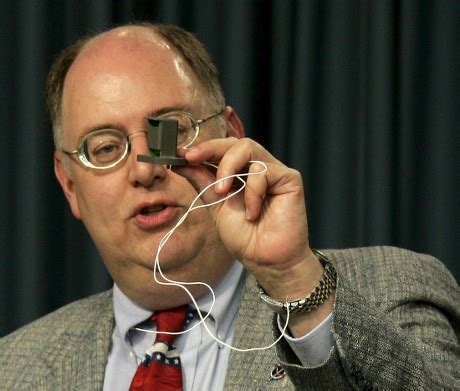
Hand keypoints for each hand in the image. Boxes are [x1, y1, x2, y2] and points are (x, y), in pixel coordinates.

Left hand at [174, 137, 321, 300]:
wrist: (265, 260)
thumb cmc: (244, 236)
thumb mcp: (215, 206)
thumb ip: (202, 182)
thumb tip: (181, 162)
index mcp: (241, 174)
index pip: (223, 149)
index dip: (204, 147)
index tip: (183, 154)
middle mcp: (258, 168)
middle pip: (236, 142)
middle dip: (211, 148)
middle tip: (194, 158)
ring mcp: (274, 172)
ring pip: (249, 148)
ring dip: (228, 169)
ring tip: (222, 193)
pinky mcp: (290, 179)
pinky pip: (263, 171)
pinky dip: (252, 191)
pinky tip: (252, 213)